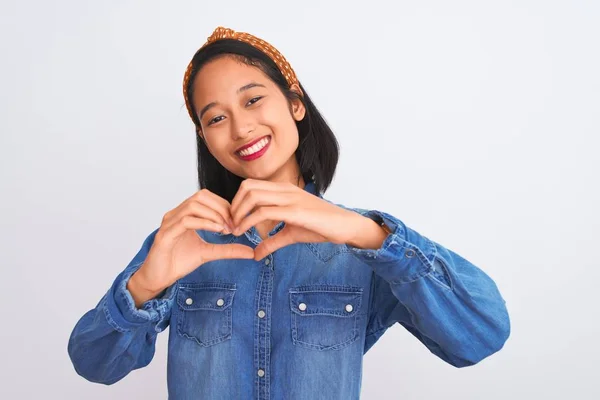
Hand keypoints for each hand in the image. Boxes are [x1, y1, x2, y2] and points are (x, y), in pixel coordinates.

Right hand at [129, 189, 254, 305]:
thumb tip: (251, 252)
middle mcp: (175, 213)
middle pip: (201, 196)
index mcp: (184, 214)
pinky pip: (186, 221)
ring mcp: (169, 222)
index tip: (237, 220)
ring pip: (193, 205)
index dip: (224, 205)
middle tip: (234, 224)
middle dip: (221, 208)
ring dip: (214, 215)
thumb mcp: (208, 253)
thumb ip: (227, 249)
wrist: (158, 278)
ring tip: (226, 228)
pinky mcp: (165, 234)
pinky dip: (204, 223)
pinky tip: (217, 231)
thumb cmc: (178, 262)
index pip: (206, 197)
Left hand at [229, 179, 385, 259]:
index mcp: (283, 189)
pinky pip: (264, 212)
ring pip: (253, 196)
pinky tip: (244, 233)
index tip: (232, 221)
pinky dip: (248, 222)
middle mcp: (285, 189)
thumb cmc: (320, 227)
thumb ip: (272, 241)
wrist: (344, 226)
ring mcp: (290, 198)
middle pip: (247, 187)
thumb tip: (255, 254)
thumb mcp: (291, 234)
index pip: (250, 185)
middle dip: (233, 206)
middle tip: (230, 225)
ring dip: (238, 213)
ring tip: (235, 230)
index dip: (236, 202)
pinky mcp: (295, 211)